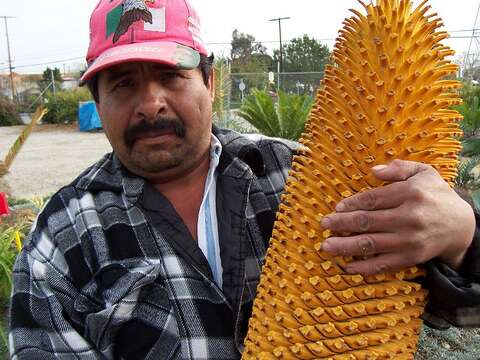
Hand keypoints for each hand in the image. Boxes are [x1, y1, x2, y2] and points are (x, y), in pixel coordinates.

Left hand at [320, 159, 475, 274]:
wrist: (461, 226)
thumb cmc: (436, 195)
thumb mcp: (424, 173)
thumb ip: (399, 168)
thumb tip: (374, 170)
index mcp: (410, 194)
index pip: (373, 200)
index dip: (352, 204)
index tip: (337, 207)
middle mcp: (408, 218)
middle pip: (368, 222)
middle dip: (342, 224)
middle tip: (324, 225)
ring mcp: (408, 240)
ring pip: (371, 244)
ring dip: (346, 246)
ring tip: (326, 246)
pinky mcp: (410, 258)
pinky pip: (383, 265)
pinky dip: (364, 268)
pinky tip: (348, 267)